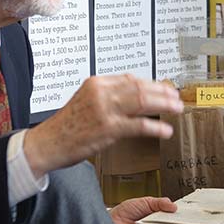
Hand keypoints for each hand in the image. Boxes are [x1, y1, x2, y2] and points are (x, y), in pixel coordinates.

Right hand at [25, 75, 183, 175]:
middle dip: (163, 92)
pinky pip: (139, 125)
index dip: (152, 84)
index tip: (164, 88)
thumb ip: (108, 95)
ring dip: (164, 105)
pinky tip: (165, 130)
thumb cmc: (66, 126)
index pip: (131, 79)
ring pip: (143, 102)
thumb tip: (134, 93)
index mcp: (96, 83)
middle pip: (141, 87)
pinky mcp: (108, 128)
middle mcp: (101, 92)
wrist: (47, 144)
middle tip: (176, 97)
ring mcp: (105, 109)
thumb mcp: (86, 101)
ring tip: (177, 109)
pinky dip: (156, 127)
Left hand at [110, 196, 189, 223]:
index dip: (186, 218)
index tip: (192, 214)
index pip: (177, 220)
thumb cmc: (124, 212)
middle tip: (189, 219)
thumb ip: (160, 203)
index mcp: (161, 219)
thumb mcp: (145, 201)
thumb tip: (174, 205)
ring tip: (174, 221)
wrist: (110, 220)